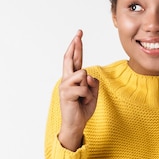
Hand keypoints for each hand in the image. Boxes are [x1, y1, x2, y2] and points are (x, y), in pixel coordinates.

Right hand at [58, 30, 98, 150]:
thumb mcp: (93, 93)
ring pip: (83, 74)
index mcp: (73, 78)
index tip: (78, 35)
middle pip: (70, 58)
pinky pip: (84, 88)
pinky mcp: (66, 93)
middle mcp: (67, 79)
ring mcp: (65, 85)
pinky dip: (87, 97)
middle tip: (78, 34)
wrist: (76, 124)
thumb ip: (93, 82)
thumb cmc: (83, 108)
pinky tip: (81, 103)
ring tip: (83, 98)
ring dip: (88, 88)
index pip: (75, 59)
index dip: (77, 47)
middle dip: (75, 45)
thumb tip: (87, 75)